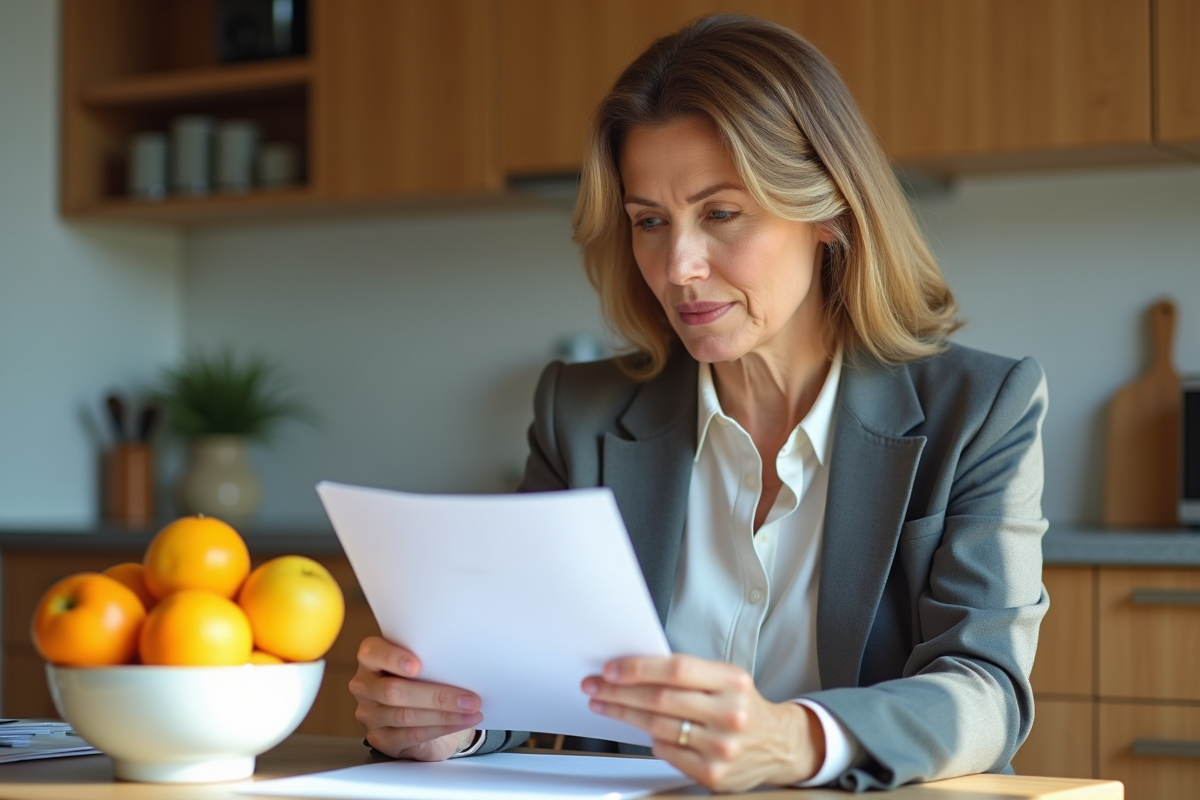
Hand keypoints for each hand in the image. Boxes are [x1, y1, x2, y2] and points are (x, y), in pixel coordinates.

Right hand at [350, 636, 482, 760]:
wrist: (422, 711)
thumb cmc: (422, 678)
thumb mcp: (423, 662)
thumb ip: (428, 658)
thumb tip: (461, 662)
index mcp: (371, 658)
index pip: (372, 653)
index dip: (392, 658)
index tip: (417, 665)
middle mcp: (364, 686)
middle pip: (393, 691)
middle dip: (436, 695)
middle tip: (469, 698)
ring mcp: (370, 715)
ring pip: (406, 715)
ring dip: (445, 715)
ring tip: (472, 710)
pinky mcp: (382, 739)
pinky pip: (412, 735)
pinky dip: (441, 728)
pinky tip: (462, 722)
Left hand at [582, 654, 824, 791]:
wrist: (778, 745)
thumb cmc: (742, 705)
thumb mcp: (726, 679)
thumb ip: (689, 674)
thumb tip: (634, 669)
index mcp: (733, 681)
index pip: (677, 670)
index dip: (638, 668)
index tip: (610, 670)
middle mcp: (730, 714)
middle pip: (660, 699)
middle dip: (619, 692)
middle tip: (595, 687)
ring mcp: (722, 747)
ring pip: (658, 727)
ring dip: (624, 715)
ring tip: (605, 706)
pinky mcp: (714, 775)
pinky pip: (667, 753)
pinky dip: (651, 740)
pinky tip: (643, 731)